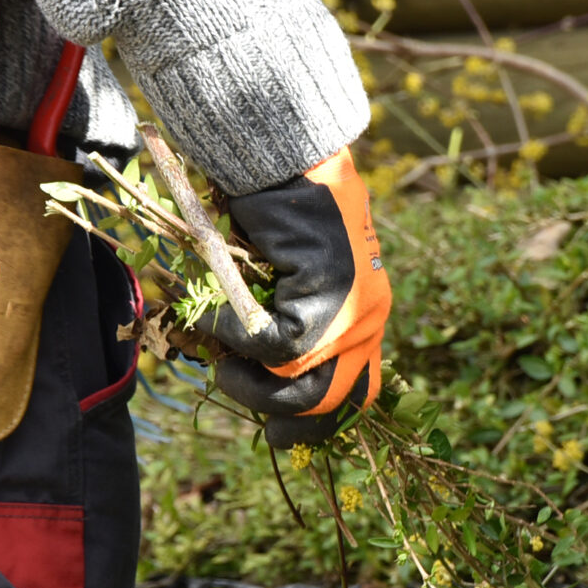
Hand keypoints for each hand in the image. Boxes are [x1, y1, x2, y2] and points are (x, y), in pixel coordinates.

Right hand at [195, 146, 390, 446]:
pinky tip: (218, 314)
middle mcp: (369, 320)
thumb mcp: (289, 280)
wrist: (286, 155)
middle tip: (240, 398)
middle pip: (331, 404)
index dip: (317, 422)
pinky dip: (235, 338)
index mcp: (365, 319)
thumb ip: (289, 323)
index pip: (357, 394)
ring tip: (224, 366)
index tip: (278, 433)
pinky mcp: (327, 296)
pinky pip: (273, 346)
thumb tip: (256, 374)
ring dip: (252, 385)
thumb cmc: (278, 210)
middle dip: (281, 416)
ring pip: (302, 387)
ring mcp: (353, 310)